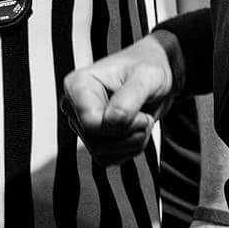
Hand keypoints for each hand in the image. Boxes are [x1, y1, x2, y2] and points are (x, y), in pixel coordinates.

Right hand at [60, 42, 172, 163]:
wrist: (154, 79)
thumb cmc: (147, 69)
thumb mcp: (147, 76)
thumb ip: (130, 96)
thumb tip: (112, 120)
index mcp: (77, 85)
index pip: (90, 122)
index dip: (120, 126)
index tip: (139, 113)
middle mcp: (74, 105)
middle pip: (95, 141)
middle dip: (128, 135)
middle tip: (143, 117)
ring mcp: (81, 124)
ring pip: (101, 153)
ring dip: (131, 143)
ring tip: (140, 121)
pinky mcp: (92, 138)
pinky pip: (107, 158)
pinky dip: (128, 150)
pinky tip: (134, 130)